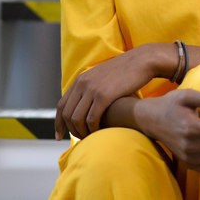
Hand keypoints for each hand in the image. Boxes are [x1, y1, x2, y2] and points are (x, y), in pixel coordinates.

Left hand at [55, 44, 170, 138]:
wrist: (141, 60)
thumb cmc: (126, 72)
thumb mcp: (103, 77)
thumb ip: (92, 88)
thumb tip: (87, 105)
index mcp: (81, 79)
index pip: (61, 105)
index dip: (58, 123)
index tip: (58, 136)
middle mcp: (83, 83)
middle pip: (67, 114)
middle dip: (71, 130)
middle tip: (81, 139)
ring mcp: (92, 89)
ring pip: (77, 118)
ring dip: (81, 131)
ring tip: (90, 137)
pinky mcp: (104, 95)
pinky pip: (91, 118)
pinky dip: (93, 129)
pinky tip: (99, 132)